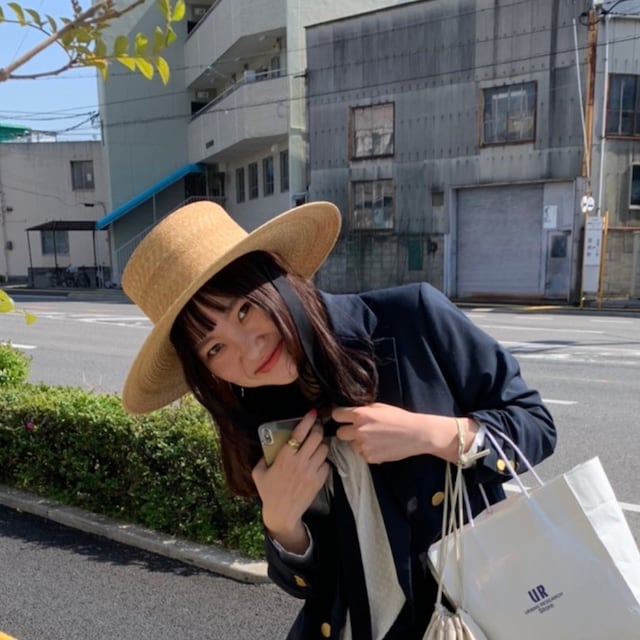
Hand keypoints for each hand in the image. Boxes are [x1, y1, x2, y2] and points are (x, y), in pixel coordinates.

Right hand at [252, 410, 329, 552]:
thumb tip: (269, 443)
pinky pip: (327, 463)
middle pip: (316, 437)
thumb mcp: (258, 472)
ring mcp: (311, 471)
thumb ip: (264, 456)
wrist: (282, 513)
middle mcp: (300, 462)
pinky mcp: (319, 480)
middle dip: (318, 428)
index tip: (312, 412)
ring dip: (321, 444)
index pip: (299, 433)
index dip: (307, 420)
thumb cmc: (268, 492)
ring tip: (315, 445)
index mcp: (284, 457)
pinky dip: (323, 460)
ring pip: (324, 449)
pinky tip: (316, 462)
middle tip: (316, 426)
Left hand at [332, 403, 477, 463]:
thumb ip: (362, 409)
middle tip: (358, 430)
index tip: (343, 417)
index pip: (336, 415)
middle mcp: (359, 430)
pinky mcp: (370, 458)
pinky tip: (379, 446)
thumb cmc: (399, 418)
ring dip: (358, 442)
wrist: (416, 434)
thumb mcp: (379, 407)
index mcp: (360, 414)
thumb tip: (348, 412)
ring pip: (351, 445)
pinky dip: (367, 452)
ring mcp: (363, 446)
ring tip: (374, 439)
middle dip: (346, 431)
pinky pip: (361, 454)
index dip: (339, 416)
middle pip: (339, 433)